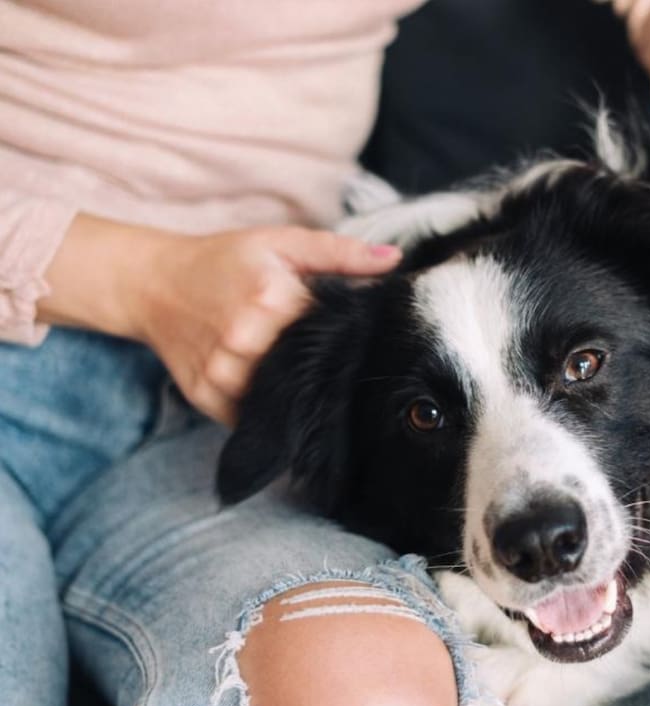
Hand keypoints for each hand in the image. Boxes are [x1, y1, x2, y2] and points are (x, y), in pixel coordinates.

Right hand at [127, 226, 400, 424]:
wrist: (153, 283)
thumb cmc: (225, 260)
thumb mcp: (283, 244)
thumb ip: (341, 253)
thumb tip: (393, 260)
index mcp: (271, 298)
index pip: (332, 333)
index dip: (344, 334)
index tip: (346, 333)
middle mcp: (245, 340)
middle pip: (309, 369)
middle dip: (319, 363)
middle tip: (318, 353)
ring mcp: (222, 373)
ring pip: (283, 397)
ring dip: (293, 388)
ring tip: (292, 368)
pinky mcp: (206, 398)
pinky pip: (253, 415)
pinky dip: (264, 404)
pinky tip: (266, 384)